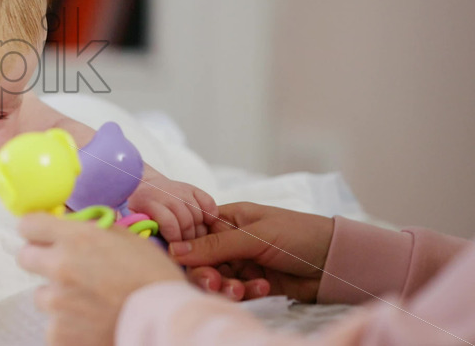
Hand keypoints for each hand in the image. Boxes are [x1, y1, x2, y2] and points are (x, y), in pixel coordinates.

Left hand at [18, 213, 184, 345]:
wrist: (165, 323)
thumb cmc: (154, 280)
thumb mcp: (128, 240)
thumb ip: (94, 230)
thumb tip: (76, 224)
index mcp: (76, 239)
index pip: (28, 224)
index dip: (36, 229)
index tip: (41, 235)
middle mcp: (60, 267)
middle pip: (25, 257)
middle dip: (42, 260)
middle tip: (65, 269)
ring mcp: (57, 303)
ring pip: (42, 295)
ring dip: (59, 297)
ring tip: (90, 303)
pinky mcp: (57, 333)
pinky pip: (53, 325)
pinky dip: (68, 326)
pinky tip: (92, 323)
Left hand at [126, 171, 217, 241]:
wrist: (142, 187)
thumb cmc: (135, 209)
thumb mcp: (127, 218)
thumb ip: (132, 228)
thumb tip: (138, 240)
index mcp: (148, 201)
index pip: (169, 221)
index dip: (175, 237)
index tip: (175, 249)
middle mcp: (165, 192)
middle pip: (186, 220)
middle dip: (188, 238)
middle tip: (186, 249)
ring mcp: (180, 190)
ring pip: (198, 213)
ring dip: (199, 230)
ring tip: (193, 241)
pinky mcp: (192, 189)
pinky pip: (207, 201)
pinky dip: (210, 214)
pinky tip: (206, 225)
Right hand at [169, 202, 334, 302]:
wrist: (337, 262)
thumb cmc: (299, 234)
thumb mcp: (256, 237)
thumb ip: (215, 245)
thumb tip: (174, 250)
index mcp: (228, 219)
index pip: (194, 233)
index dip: (185, 248)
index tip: (183, 263)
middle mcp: (231, 240)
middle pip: (201, 260)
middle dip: (205, 273)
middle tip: (214, 283)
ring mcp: (243, 262)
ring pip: (218, 279)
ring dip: (226, 286)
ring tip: (242, 289)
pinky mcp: (254, 283)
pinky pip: (237, 291)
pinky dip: (246, 293)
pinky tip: (262, 289)